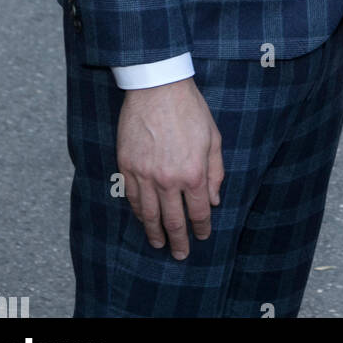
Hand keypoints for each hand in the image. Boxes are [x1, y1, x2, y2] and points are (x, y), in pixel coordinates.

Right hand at [117, 76, 224, 259]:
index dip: (201, 228)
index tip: (202, 237)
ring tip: (159, 244)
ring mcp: (144, 175)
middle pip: (173, 220)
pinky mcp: (127, 166)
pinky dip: (137, 212)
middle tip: (180, 255)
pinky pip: (132, 197)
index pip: (198, 212)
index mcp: (193, 173)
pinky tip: (143, 219)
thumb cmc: (190, 110)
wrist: (158, 88)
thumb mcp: (213, 138)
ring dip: (154, 233)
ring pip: (148, 214)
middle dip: (178, 241)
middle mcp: (168, 179)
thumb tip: (214, 200)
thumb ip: (215, 172)